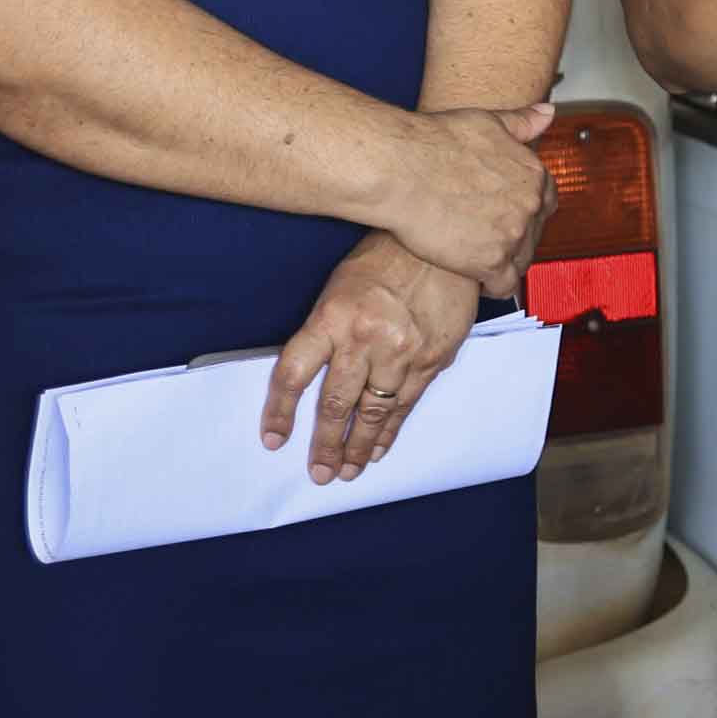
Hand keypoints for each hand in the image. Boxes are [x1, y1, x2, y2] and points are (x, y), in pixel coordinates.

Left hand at [267, 229, 485, 483]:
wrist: (442, 244)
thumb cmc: (384, 260)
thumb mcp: (338, 288)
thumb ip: (325, 333)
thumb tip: (311, 379)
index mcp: (332, 317)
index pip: (294, 374)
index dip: (280, 411)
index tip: (273, 439)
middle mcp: (364, 339)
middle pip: (334, 404)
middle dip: (324, 444)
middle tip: (317, 472)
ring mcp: (400, 353)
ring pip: (372, 413)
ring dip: (357, 448)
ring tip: (346, 472)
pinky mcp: (431, 361)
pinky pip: (405, 405)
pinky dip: (390, 431)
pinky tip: (379, 450)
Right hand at [387, 101, 559, 290]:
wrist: (400, 169)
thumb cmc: (435, 142)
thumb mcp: (486, 123)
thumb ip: (521, 123)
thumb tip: (548, 114)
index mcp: (533, 174)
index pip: (545, 202)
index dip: (526, 211)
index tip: (507, 215)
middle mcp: (530, 206)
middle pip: (534, 234)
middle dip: (514, 238)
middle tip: (487, 238)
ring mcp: (513, 236)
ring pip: (521, 261)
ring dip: (504, 262)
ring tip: (479, 259)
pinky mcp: (490, 262)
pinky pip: (504, 285)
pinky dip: (492, 286)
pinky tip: (476, 280)